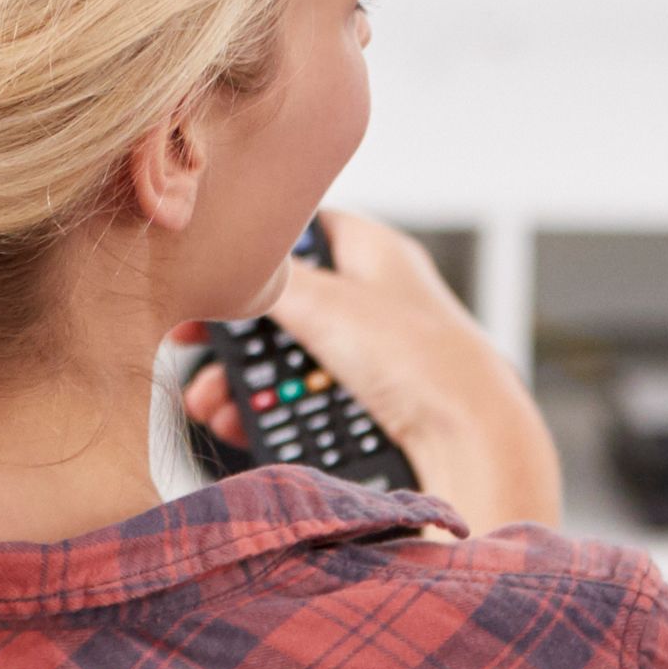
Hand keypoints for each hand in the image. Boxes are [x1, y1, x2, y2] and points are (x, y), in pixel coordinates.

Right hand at [188, 204, 563, 531]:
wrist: (473, 440)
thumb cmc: (415, 357)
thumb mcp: (325, 302)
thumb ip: (269, 281)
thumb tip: (232, 270)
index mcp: (376, 252)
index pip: (306, 228)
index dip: (257, 249)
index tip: (211, 273)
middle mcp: (377, 298)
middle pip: (289, 306)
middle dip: (240, 336)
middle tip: (194, 350)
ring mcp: (378, 354)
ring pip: (293, 360)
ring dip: (247, 383)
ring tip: (210, 403)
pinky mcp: (377, 403)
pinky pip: (310, 401)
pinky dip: (274, 413)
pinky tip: (240, 425)